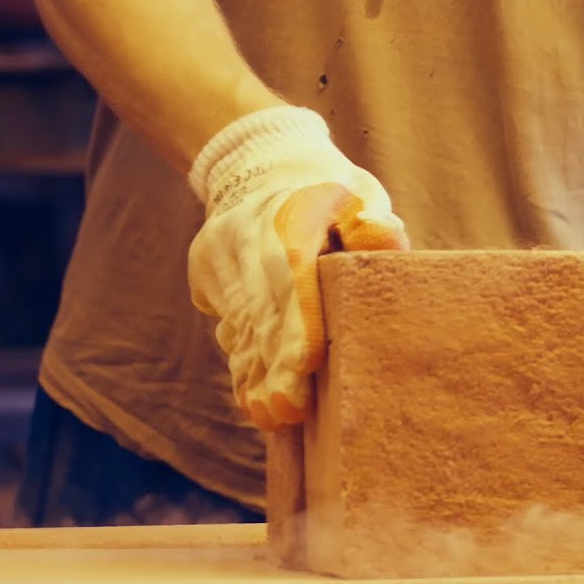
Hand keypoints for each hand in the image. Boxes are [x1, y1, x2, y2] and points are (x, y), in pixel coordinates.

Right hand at [186, 106, 408, 430]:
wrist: (260, 166)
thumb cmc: (332, 194)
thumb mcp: (359, 193)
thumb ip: (372, 220)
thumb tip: (378, 233)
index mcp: (290, 214)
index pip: (292, 274)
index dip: (298, 323)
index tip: (308, 365)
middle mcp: (246, 238)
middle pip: (263, 310)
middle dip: (276, 365)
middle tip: (289, 412)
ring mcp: (219, 257)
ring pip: (241, 324)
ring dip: (256, 374)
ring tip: (272, 418)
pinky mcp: (206, 273)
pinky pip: (228, 324)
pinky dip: (242, 363)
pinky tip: (254, 400)